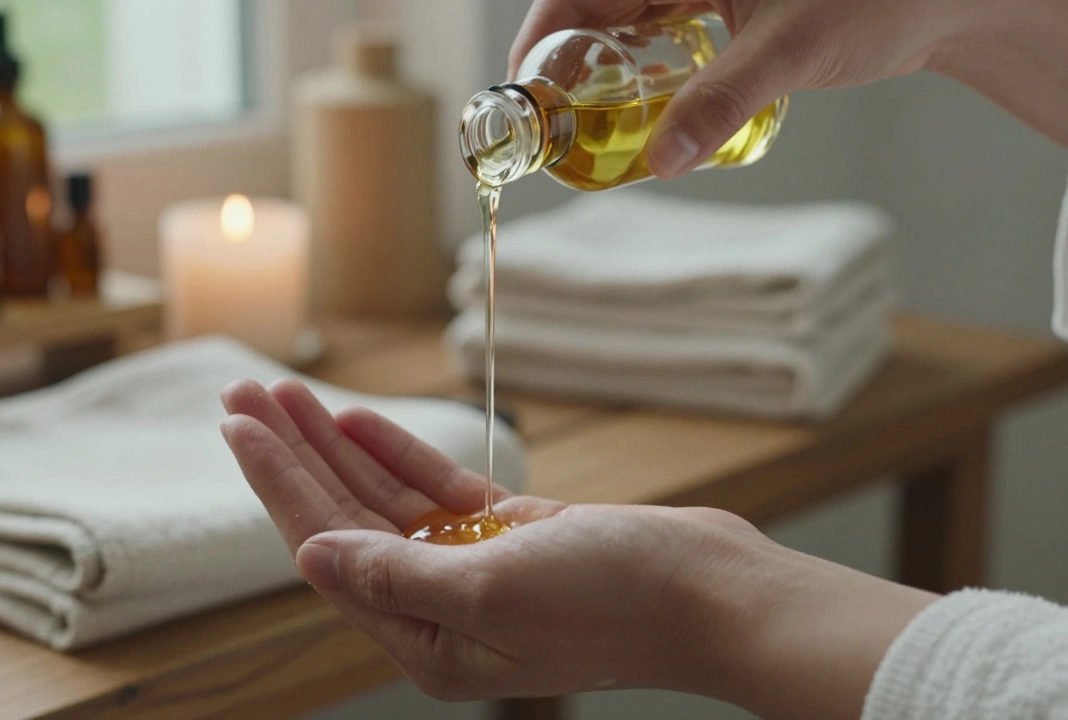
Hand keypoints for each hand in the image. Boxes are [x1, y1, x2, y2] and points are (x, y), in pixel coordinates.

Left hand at [220, 378, 936, 715]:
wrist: (714, 591)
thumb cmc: (618, 600)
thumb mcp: (494, 586)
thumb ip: (396, 573)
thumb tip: (312, 555)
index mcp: (429, 637)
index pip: (327, 549)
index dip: (279, 484)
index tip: (240, 427)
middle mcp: (442, 607)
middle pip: (345, 520)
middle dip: (292, 457)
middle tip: (245, 396)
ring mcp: (476, 568)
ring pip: (384, 500)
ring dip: (336, 447)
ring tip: (288, 395)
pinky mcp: (511, 535)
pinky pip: (436, 491)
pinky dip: (399, 455)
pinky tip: (358, 422)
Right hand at [509, 0, 1067, 175]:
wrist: (945, 1)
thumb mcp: (790, 52)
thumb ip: (722, 103)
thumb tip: (661, 160)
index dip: (540, 35)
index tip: (522, 89)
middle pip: (593, 9)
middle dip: (565, 65)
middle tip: (552, 124)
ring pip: (623, 25)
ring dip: (601, 75)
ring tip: (587, 126)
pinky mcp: (721, 8)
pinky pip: (658, 37)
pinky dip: (641, 75)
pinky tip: (644, 110)